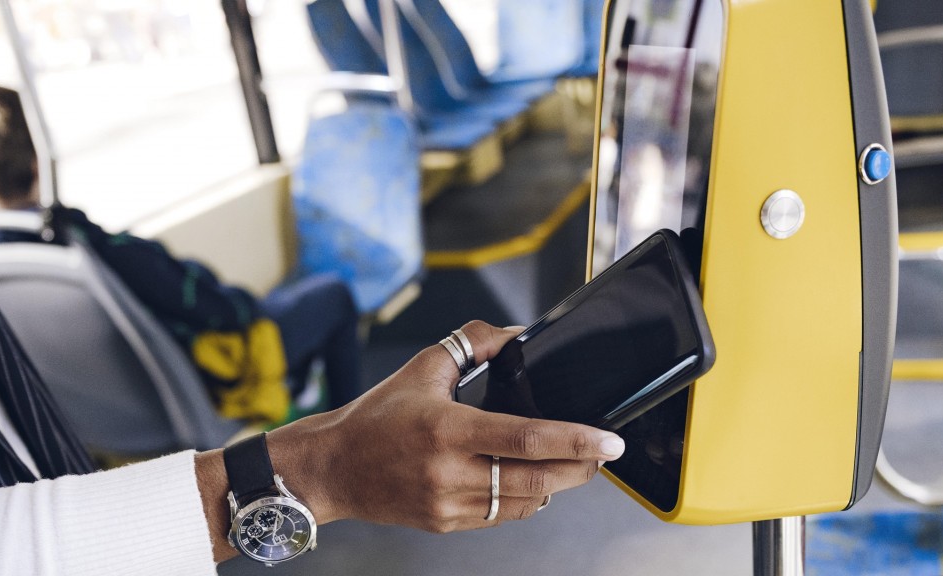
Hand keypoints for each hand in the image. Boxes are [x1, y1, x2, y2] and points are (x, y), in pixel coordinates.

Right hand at [266, 320, 625, 532]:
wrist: (333, 468)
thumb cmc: (376, 417)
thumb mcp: (425, 367)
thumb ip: (476, 343)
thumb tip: (520, 335)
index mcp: (447, 429)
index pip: (528, 437)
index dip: (576, 440)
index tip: (609, 440)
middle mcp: (449, 472)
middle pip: (537, 479)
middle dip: (580, 468)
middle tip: (601, 454)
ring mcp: (448, 505)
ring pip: (524, 502)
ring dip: (557, 485)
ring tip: (573, 464)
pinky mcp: (446, 524)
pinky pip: (501, 516)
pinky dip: (525, 498)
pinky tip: (532, 481)